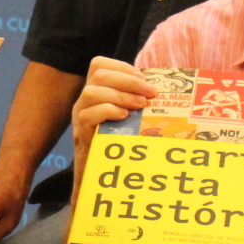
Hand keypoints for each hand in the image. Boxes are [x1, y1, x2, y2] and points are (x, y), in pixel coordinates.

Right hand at [70, 57, 152, 180]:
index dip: (122, 66)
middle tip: (150, 93)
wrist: (102, 179)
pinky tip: (124, 118)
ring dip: (120, 95)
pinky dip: (108, 111)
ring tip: (140, 106)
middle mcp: (85, 102)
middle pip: (98, 74)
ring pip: (91, 92)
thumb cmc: (121, 147)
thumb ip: (137, 103)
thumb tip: (162, 92)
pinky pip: (88, 115)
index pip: (98, 64)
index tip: (143, 78)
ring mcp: (80, 117)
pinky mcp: (81, 135)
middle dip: (128, 79)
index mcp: (97, 93)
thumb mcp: (130, 120)